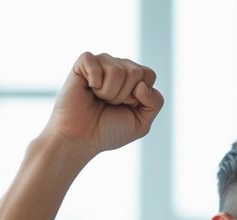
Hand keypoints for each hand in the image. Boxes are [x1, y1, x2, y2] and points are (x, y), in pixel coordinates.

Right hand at [42, 52, 164, 160]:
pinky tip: (88, 88)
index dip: (141, 95)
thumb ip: (155, 103)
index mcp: (135, 79)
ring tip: (99, 98)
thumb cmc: (109, 130)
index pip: (149, 74)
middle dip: (124, 95)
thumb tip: (141, 85)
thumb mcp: (142, 123)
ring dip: (109, 92)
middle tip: (110, 104)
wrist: (81, 138)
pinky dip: (94, 82)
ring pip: (117, 70)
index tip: (128, 106)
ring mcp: (101, 63)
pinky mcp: (83, 63)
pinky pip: (95, 63)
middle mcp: (119, 67)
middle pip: (136, 72)